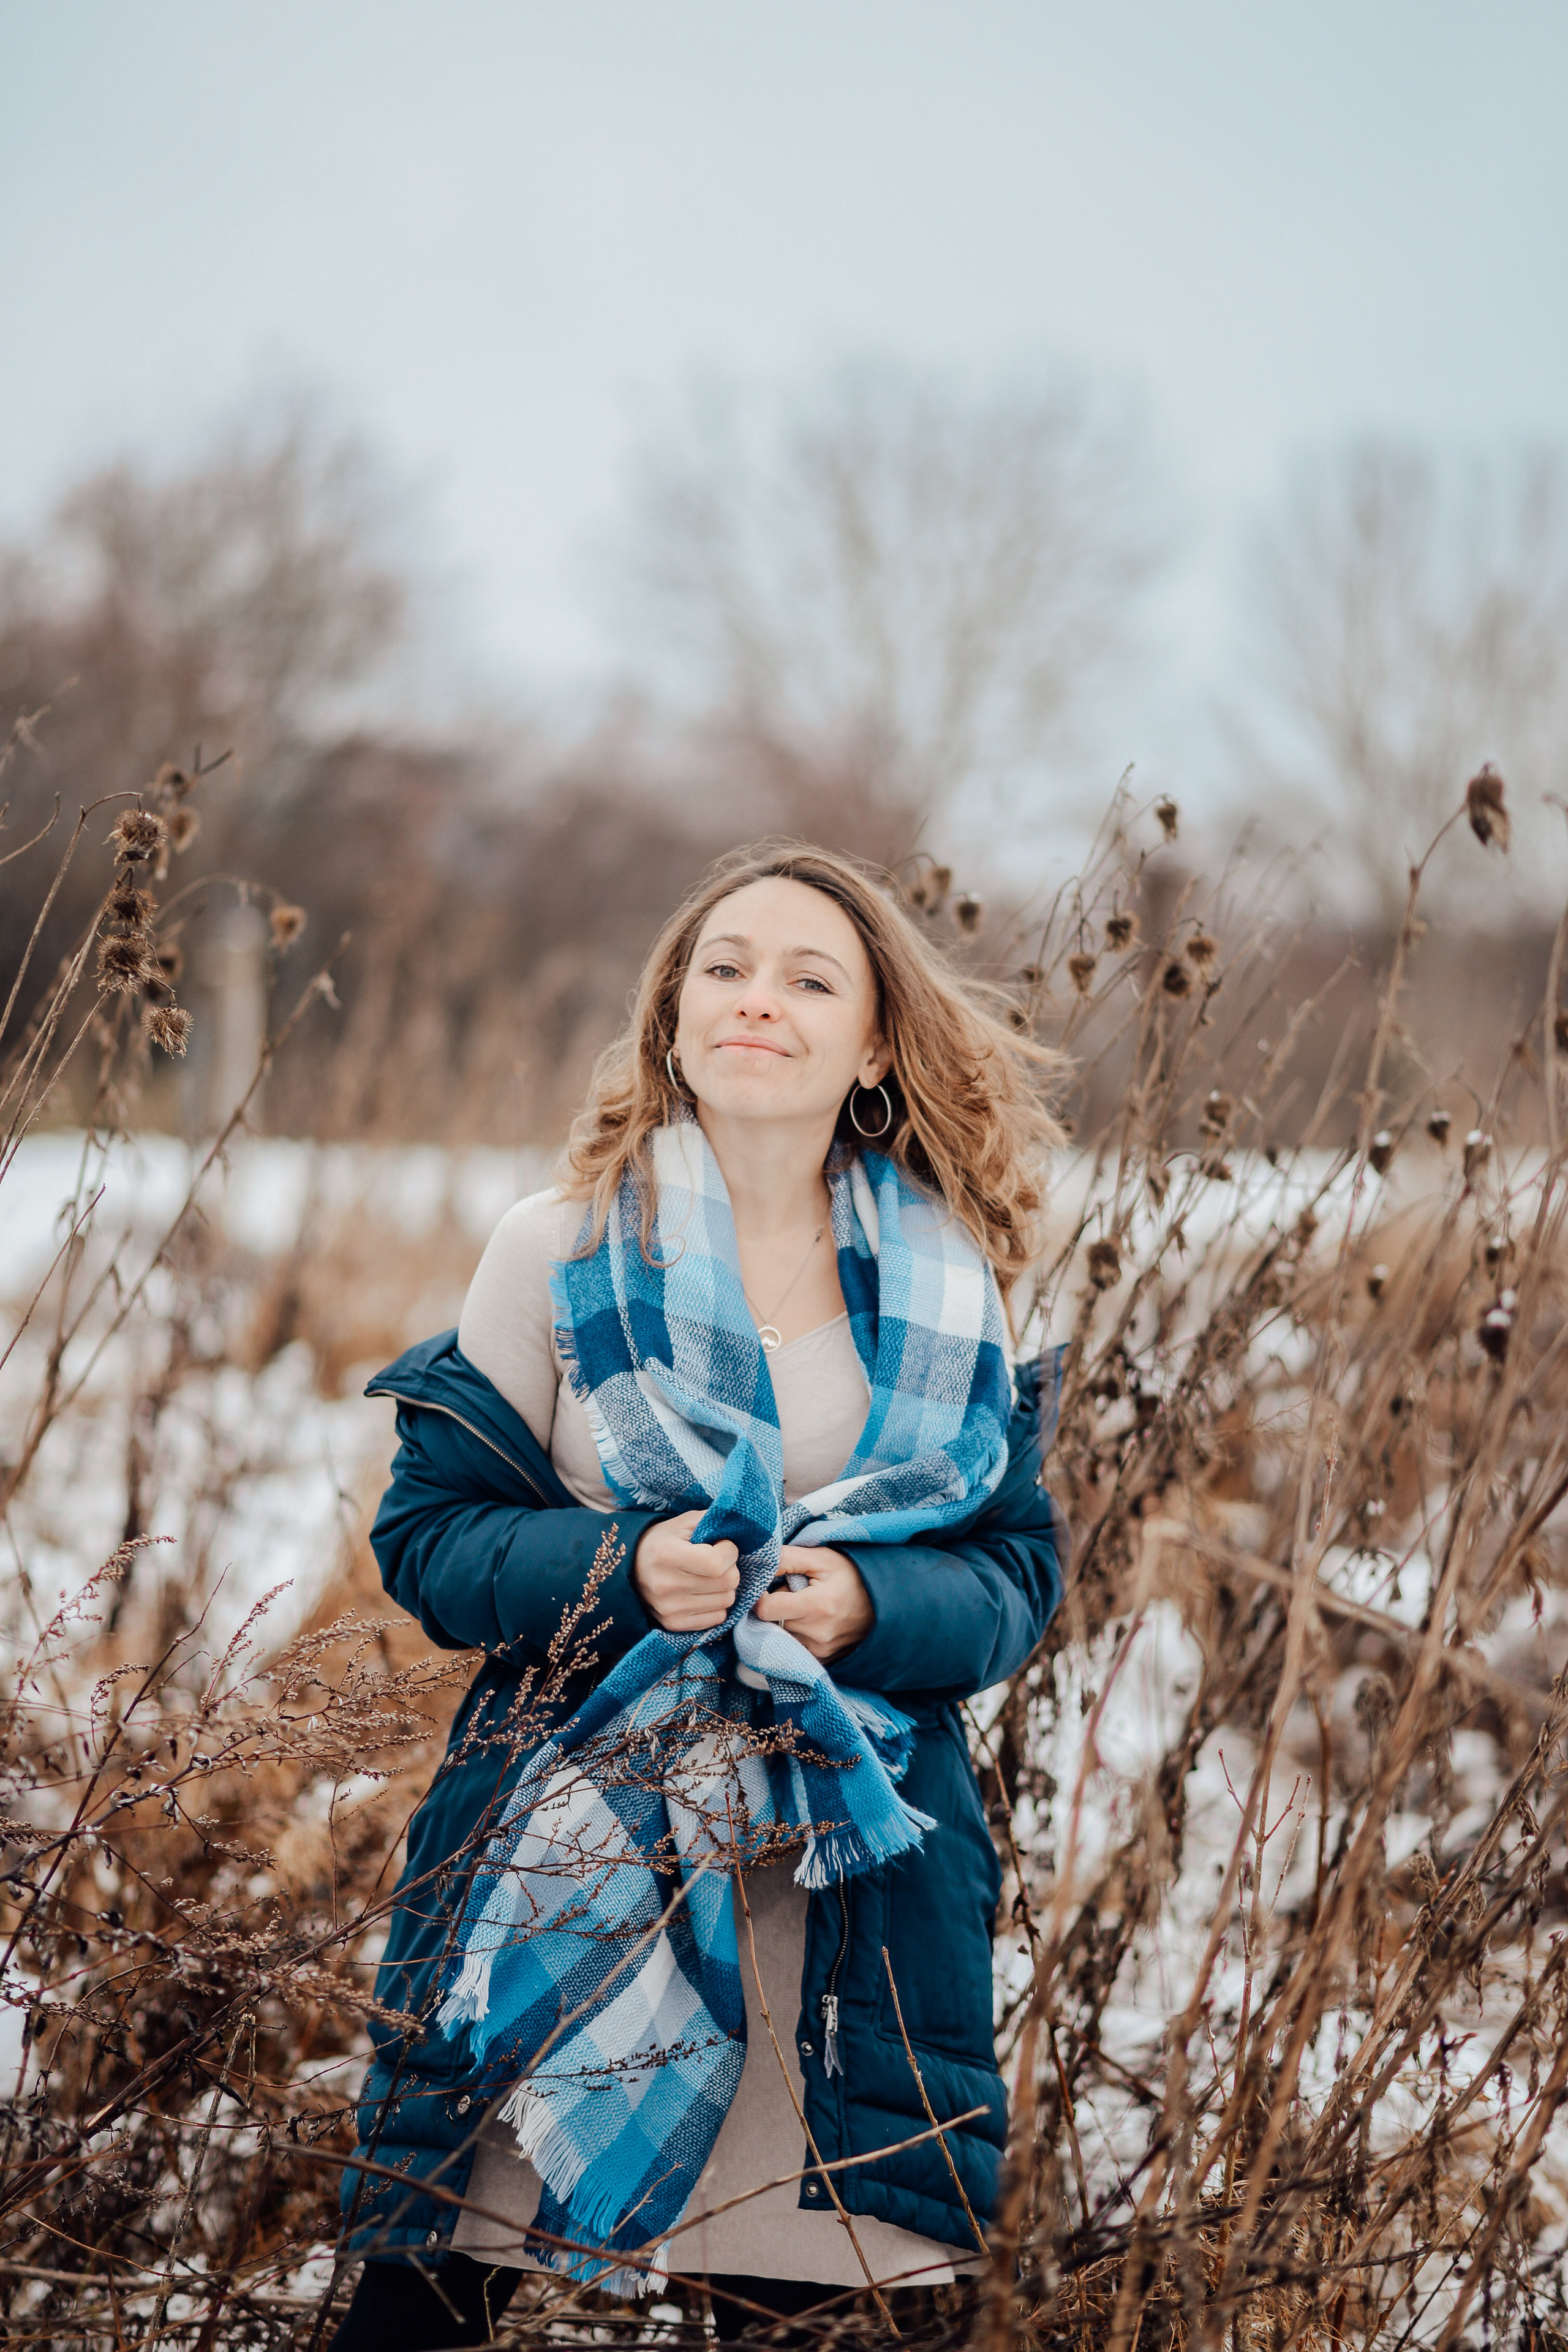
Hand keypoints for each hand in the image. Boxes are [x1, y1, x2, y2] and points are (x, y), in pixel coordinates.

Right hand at [632, 1510, 739, 1632]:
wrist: (631, 1566)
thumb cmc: (664, 1540)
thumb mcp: (684, 1522)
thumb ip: (712, 1520)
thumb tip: (742, 1528)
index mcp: (666, 1554)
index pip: (716, 1563)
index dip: (729, 1552)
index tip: (723, 1545)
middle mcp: (665, 1585)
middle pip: (727, 1582)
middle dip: (730, 1568)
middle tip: (717, 1561)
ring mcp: (669, 1609)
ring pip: (726, 1601)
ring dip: (725, 1587)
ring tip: (708, 1576)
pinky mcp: (673, 1624)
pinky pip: (718, 1618)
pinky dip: (717, 1604)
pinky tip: (703, 1592)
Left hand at [752, 1545, 873, 1662]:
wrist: (885, 1602)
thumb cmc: (851, 1575)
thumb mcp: (821, 1558)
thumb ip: (786, 1559)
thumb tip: (756, 1566)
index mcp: (816, 1606)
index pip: (767, 1610)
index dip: (762, 1597)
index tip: (770, 1588)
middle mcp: (818, 1634)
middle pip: (774, 1622)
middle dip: (779, 1607)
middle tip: (798, 1594)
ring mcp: (821, 1651)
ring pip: (783, 1635)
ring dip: (787, 1622)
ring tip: (808, 1609)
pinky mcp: (823, 1660)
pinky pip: (795, 1647)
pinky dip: (797, 1635)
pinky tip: (813, 1623)